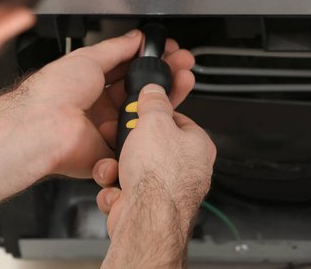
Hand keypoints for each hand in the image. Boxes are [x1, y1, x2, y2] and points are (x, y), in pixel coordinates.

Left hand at [6, 29, 195, 178]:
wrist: (43, 126)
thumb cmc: (52, 93)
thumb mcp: (87, 57)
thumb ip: (115, 48)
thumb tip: (135, 38)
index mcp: (90, 83)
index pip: (127, 69)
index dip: (149, 60)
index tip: (167, 52)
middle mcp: (99, 106)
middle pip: (140, 91)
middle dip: (163, 76)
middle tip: (182, 65)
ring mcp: (107, 128)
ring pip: (144, 113)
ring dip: (164, 97)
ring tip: (181, 81)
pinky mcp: (112, 150)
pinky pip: (139, 139)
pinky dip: (152, 126)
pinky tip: (161, 111)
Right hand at [92, 85, 215, 237]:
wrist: (146, 219)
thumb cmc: (160, 176)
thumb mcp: (154, 122)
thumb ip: (154, 103)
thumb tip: (154, 92)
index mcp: (196, 146)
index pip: (175, 120)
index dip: (153, 115)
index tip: (138, 112)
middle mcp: (186, 170)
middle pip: (150, 145)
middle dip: (128, 145)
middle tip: (119, 140)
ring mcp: (166, 191)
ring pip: (132, 169)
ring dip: (115, 169)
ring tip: (113, 170)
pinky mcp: (147, 208)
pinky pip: (124, 191)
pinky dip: (115, 191)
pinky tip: (117, 192)